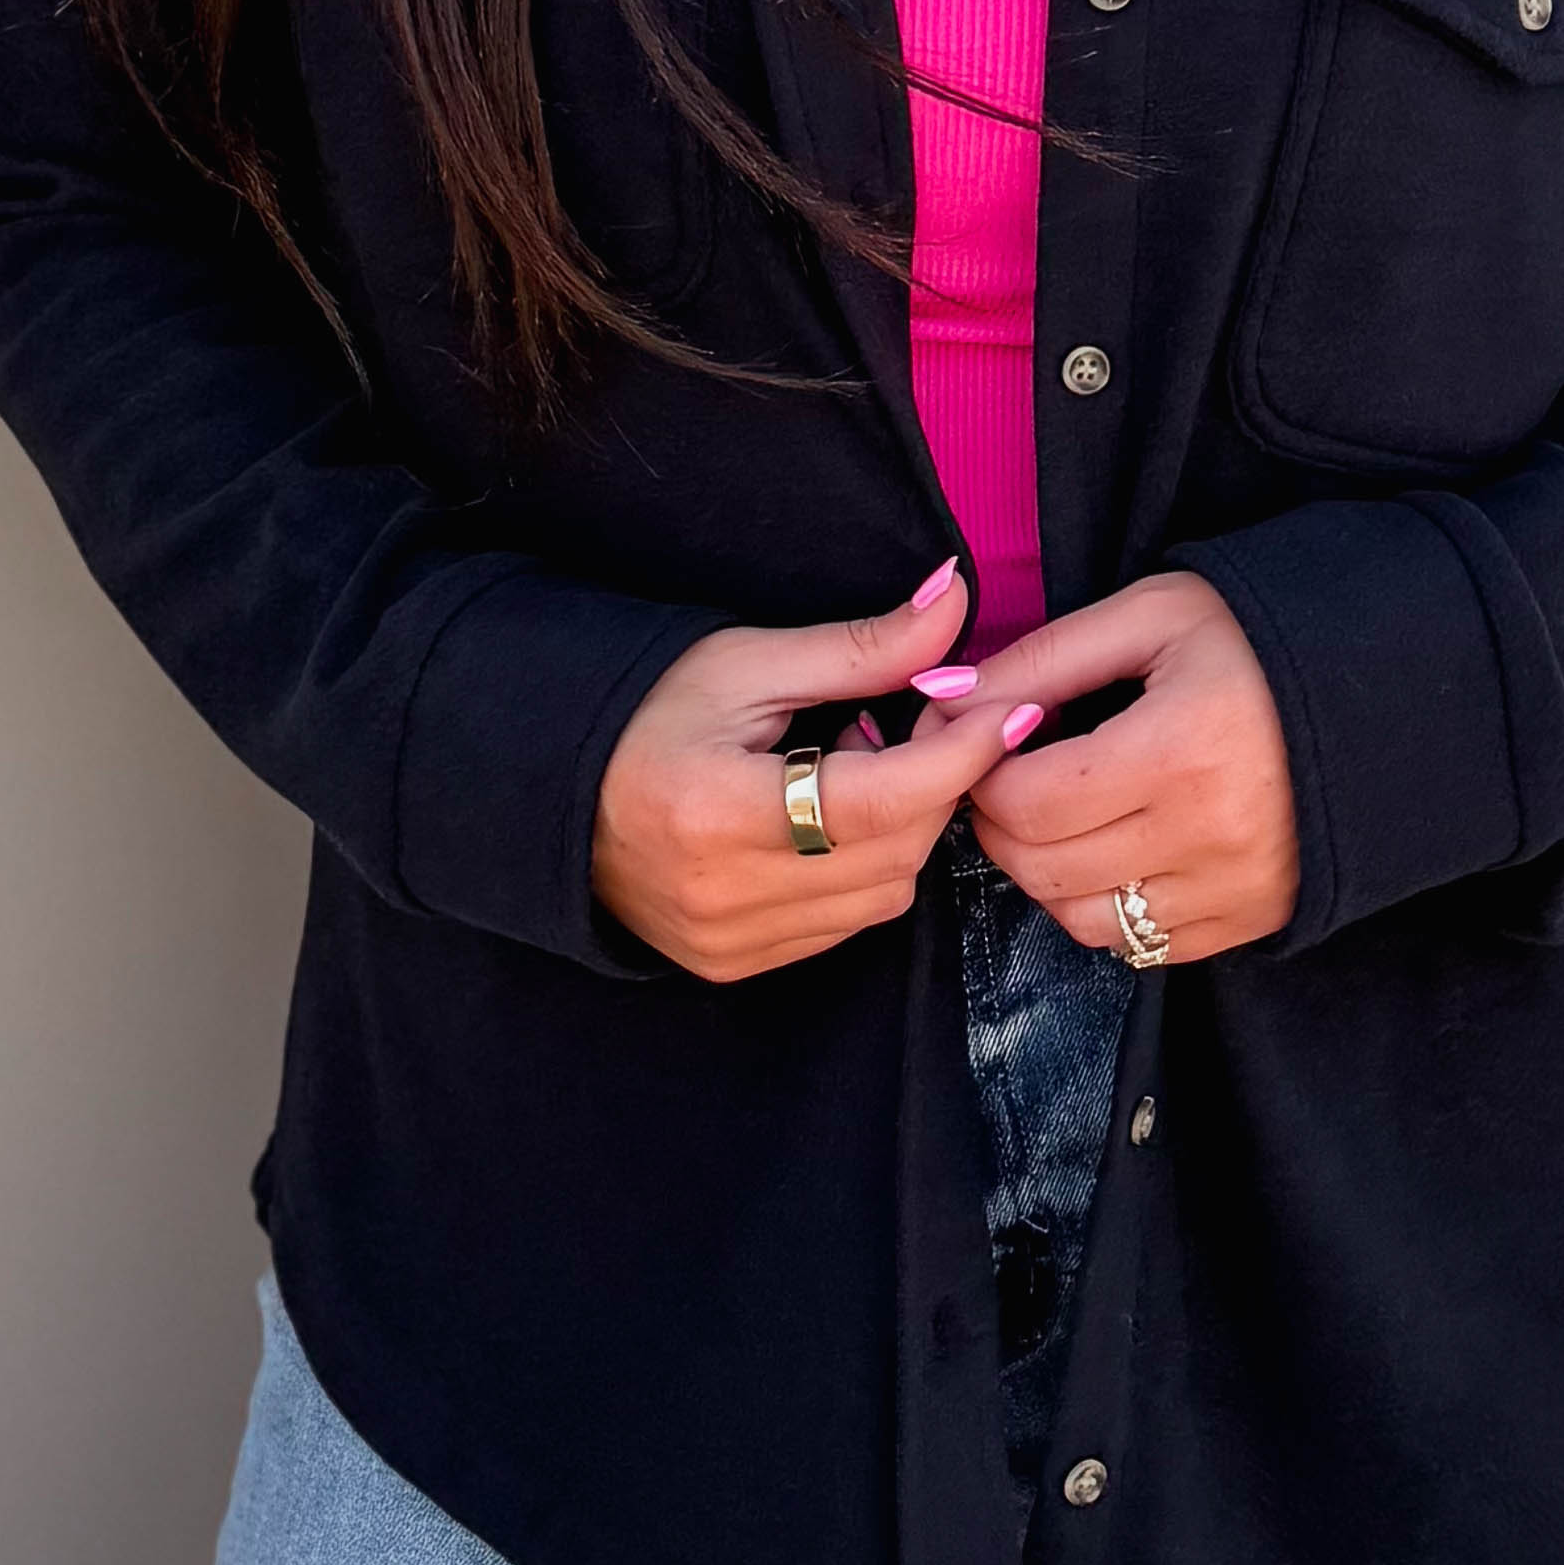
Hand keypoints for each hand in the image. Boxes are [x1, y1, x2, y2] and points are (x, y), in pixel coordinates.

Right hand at [593, 558, 1051, 981]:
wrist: (555, 796)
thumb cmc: (645, 716)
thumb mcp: (745, 664)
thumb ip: (860, 648)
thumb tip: (956, 599)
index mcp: (717, 810)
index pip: (878, 799)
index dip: (957, 755)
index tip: (1009, 711)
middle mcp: (723, 893)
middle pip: (894, 850)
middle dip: (935, 782)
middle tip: (932, 718)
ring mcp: (728, 941)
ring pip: (883, 895)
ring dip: (904, 828)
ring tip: (860, 764)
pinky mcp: (734, 965)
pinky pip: (846, 923)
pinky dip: (864, 869)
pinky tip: (830, 819)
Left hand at [948, 573, 1298, 963]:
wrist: (1383, 695)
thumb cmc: (1254, 643)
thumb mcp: (1151, 617)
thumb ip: (1042, 659)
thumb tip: (942, 700)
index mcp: (1181, 751)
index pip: (1026, 803)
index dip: (982, 776)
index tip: (991, 743)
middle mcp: (1210, 836)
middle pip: (1044, 869)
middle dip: (1002, 826)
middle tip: (1012, 778)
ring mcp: (1234, 890)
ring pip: (1083, 921)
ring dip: (1048, 875)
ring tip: (1064, 816)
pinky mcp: (1252, 921)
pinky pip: (1139, 946)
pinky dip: (1107, 908)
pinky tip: (1118, 850)